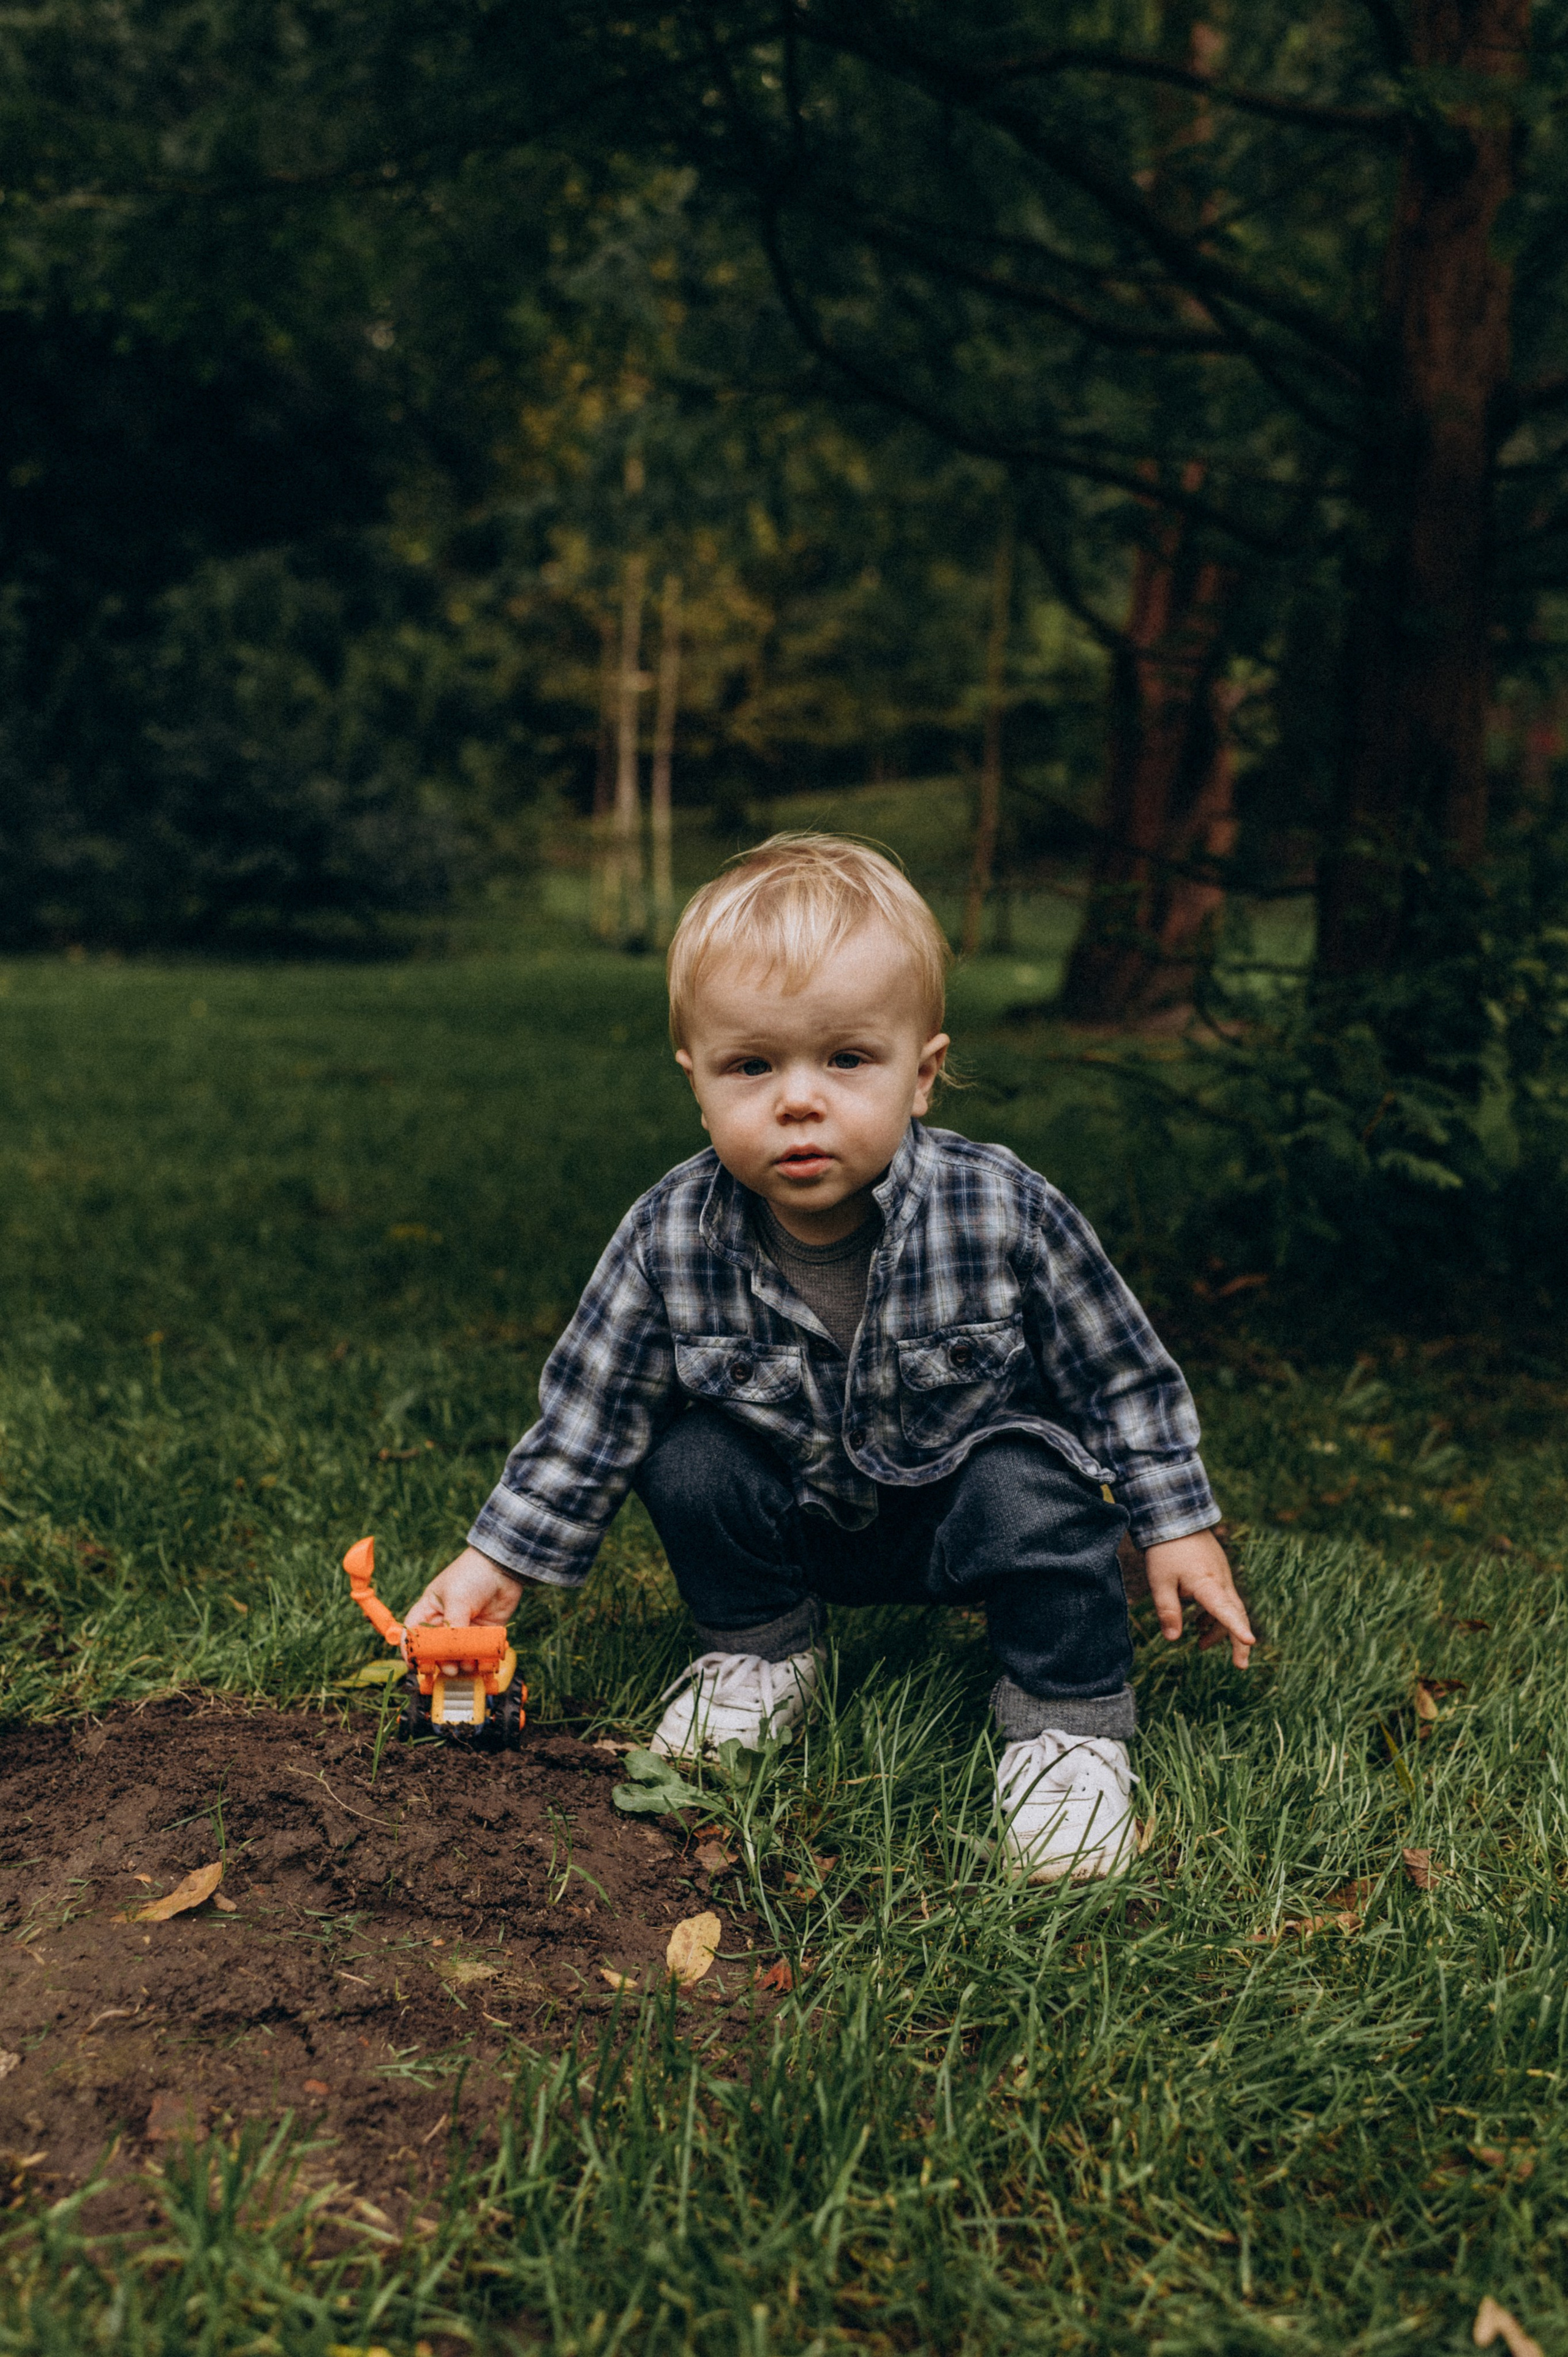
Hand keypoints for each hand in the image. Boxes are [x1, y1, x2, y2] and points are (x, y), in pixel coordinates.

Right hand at [404, 1547, 525, 1675]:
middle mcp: (445, 1622)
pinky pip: (480, 1651)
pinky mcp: (484, 1633)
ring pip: (458, 1654)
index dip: (412, 1649)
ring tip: (470, 1664)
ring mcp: (465, 1628)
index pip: (413, 1633)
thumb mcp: (456, 1598)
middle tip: (450, 1668)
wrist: (503, 1566)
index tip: (416, 1664)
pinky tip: (485, 1662)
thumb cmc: (472, 1574)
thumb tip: (451, 1652)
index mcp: (430, 1609)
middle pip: (436, 1649)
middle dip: (442, 1660)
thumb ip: (452, 1626)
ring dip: (463, 1662)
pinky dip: (481, 1659)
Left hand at [1143, 1529, 1254, 1668]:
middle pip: (1236, 1614)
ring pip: (1229, 1607)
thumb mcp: (1160, 1582)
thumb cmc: (1165, 1550)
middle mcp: (1221, 1581)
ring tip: (1200, 1645)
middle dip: (1238, 1641)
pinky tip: (1198, 1624)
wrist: (1175, 1517)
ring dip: (1219, 1629)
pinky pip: (1222, 1598)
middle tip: (1240, 1665)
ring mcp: (1222, 1576)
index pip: (1225, 1610)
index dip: (1236, 1628)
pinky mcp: (1217, 1572)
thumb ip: (1167, 1610)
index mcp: (1208, 1584)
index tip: (1250, 1642)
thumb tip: (1172, 1639)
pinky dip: (1214, 1614)